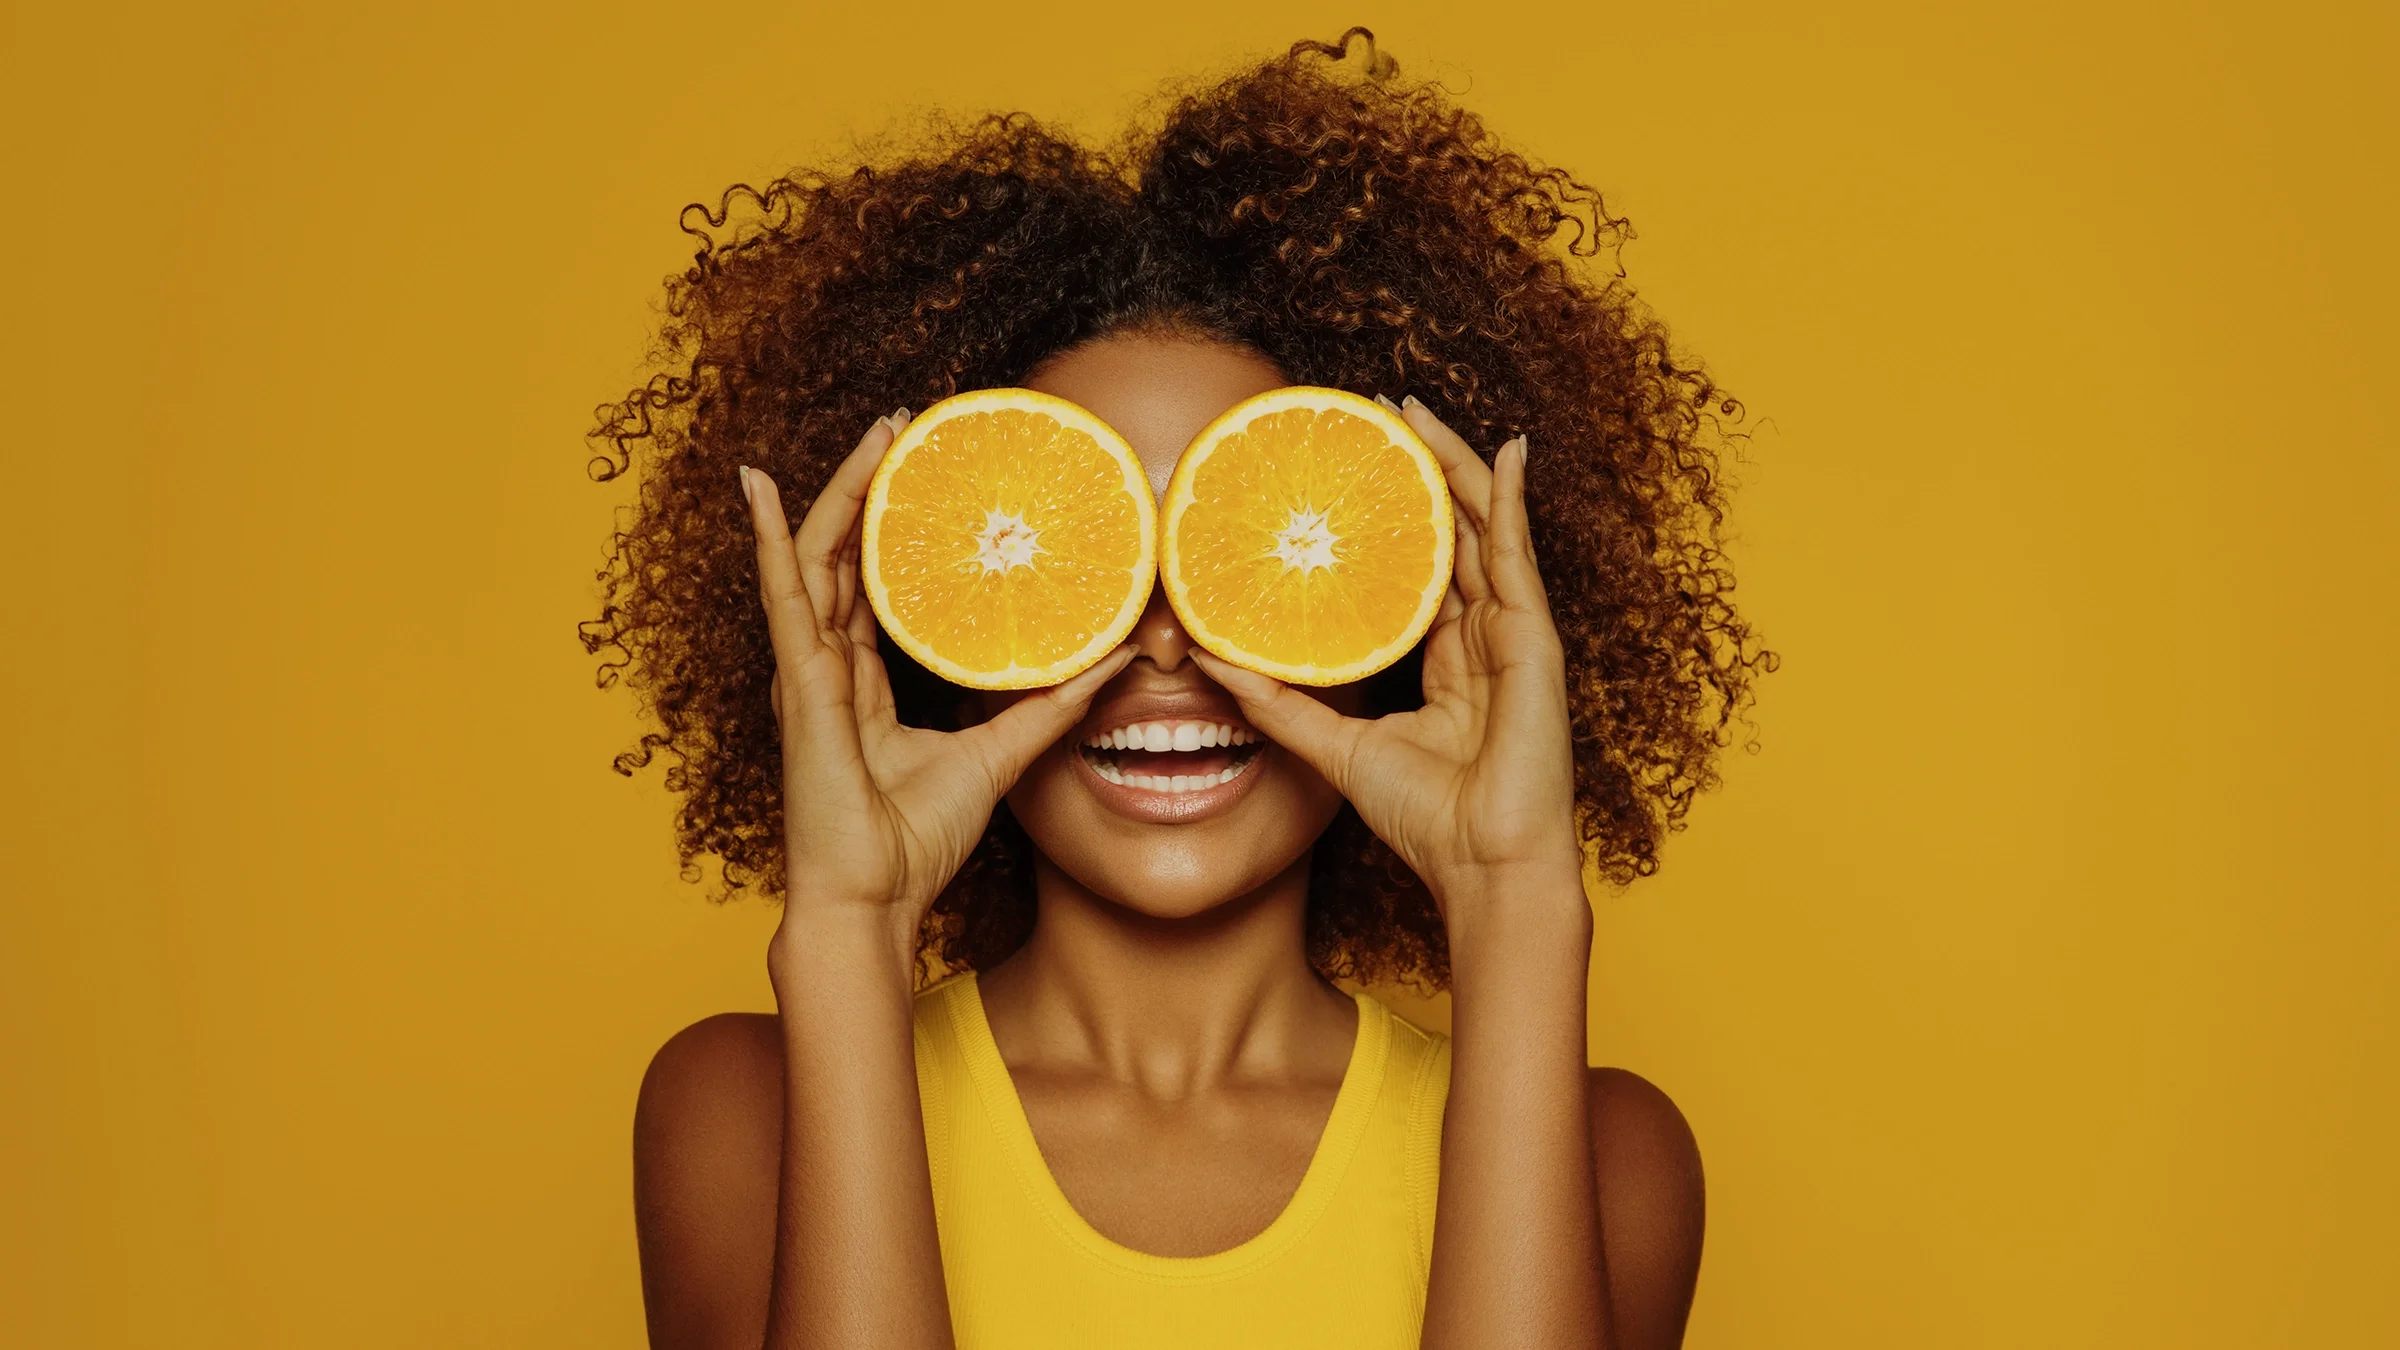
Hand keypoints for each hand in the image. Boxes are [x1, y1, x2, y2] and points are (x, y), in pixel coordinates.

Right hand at [741, 412, 1134, 955]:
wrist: (871, 902)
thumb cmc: (913, 843)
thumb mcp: (996, 756)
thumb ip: (1046, 709)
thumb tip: (1111, 663)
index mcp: (858, 682)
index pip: (872, 584)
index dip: (892, 527)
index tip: (928, 476)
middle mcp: (825, 666)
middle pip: (844, 554)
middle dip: (871, 486)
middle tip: (906, 428)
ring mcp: (805, 670)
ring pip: (816, 556)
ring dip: (839, 487)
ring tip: (875, 433)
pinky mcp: (799, 682)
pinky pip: (783, 593)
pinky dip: (770, 534)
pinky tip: (759, 485)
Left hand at [1189, 398, 1583, 917]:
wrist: (1483, 866)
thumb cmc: (1427, 820)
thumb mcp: (1338, 748)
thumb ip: (1282, 707)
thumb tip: (1213, 664)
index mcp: (1448, 659)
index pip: (1418, 570)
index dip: (1388, 521)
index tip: (1350, 475)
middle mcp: (1484, 636)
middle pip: (1450, 534)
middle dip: (1418, 472)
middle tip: (1378, 416)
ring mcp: (1513, 634)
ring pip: (1482, 528)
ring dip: (1453, 464)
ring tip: (1416, 414)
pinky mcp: (1534, 639)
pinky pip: (1519, 552)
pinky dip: (1513, 497)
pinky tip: (1508, 449)